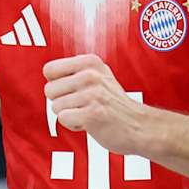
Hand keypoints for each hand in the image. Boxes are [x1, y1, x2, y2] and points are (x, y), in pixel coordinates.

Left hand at [43, 54, 157, 156]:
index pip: (49, 70)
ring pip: (55, 107)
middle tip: (83, 105)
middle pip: (49, 90)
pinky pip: (63, 119)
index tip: (74, 90)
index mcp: (90, 62)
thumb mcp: (100, 75)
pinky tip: (90, 123)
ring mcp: (92, 94)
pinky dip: (74, 125)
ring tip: (89, 113)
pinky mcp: (92, 114)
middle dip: (62, 102)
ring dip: (70, 114)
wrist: (140, 126)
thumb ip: (75, 70)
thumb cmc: (114, 103)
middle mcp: (91, 75)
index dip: (57, 84)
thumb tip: (48, 72)